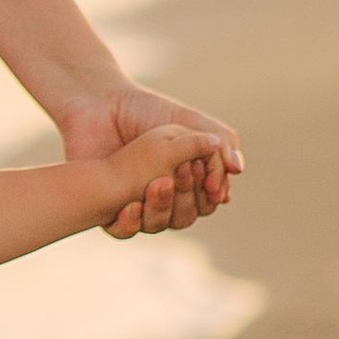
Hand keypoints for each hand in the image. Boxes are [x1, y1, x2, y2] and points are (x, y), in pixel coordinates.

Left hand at [56, 83, 242, 240]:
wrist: (100, 107)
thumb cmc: (145, 112)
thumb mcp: (189, 122)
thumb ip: (219, 143)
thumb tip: (238, 169)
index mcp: (186, 180)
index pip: (208, 201)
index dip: (209, 191)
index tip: (203, 171)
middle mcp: (164, 197)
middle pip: (186, 216)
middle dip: (186, 195)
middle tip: (179, 170)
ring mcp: (138, 204)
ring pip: (157, 225)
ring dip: (161, 207)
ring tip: (157, 182)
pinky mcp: (110, 211)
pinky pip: (124, 231)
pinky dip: (130, 222)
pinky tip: (131, 205)